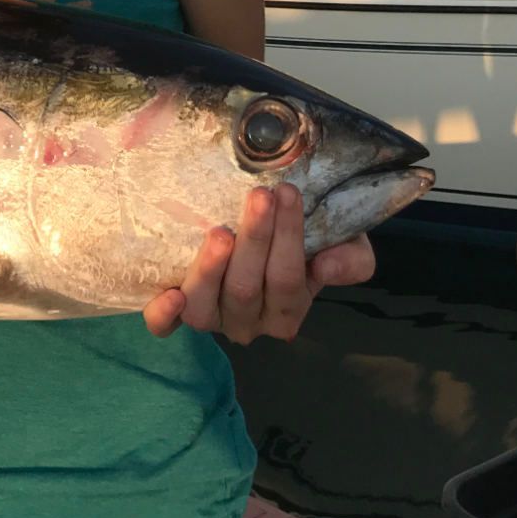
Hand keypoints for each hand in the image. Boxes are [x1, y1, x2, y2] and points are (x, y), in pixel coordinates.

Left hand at [142, 183, 375, 343]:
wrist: (265, 234)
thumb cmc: (305, 242)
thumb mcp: (343, 246)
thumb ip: (351, 260)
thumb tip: (328, 265)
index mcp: (287, 311)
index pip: (288, 280)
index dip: (289, 238)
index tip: (288, 192)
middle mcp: (248, 322)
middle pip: (248, 288)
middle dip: (255, 240)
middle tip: (260, 196)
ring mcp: (212, 318)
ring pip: (207, 306)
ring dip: (213, 269)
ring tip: (220, 232)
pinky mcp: (177, 312)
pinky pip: (166, 325)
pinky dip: (166, 315)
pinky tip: (170, 294)